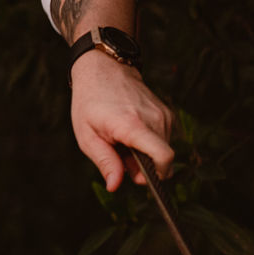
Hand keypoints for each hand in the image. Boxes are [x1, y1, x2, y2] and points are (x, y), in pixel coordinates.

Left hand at [70, 51, 175, 190]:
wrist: (103, 68)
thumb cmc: (90, 102)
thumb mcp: (86, 135)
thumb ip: (104, 161)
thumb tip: (115, 186)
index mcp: (132, 125)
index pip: (164, 157)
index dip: (157, 175)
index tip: (139, 176)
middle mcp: (154, 119)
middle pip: (162, 160)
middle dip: (143, 166)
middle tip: (118, 153)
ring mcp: (163, 115)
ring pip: (162, 150)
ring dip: (144, 153)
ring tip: (121, 138)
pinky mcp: (167, 113)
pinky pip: (163, 139)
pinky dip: (148, 142)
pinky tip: (130, 130)